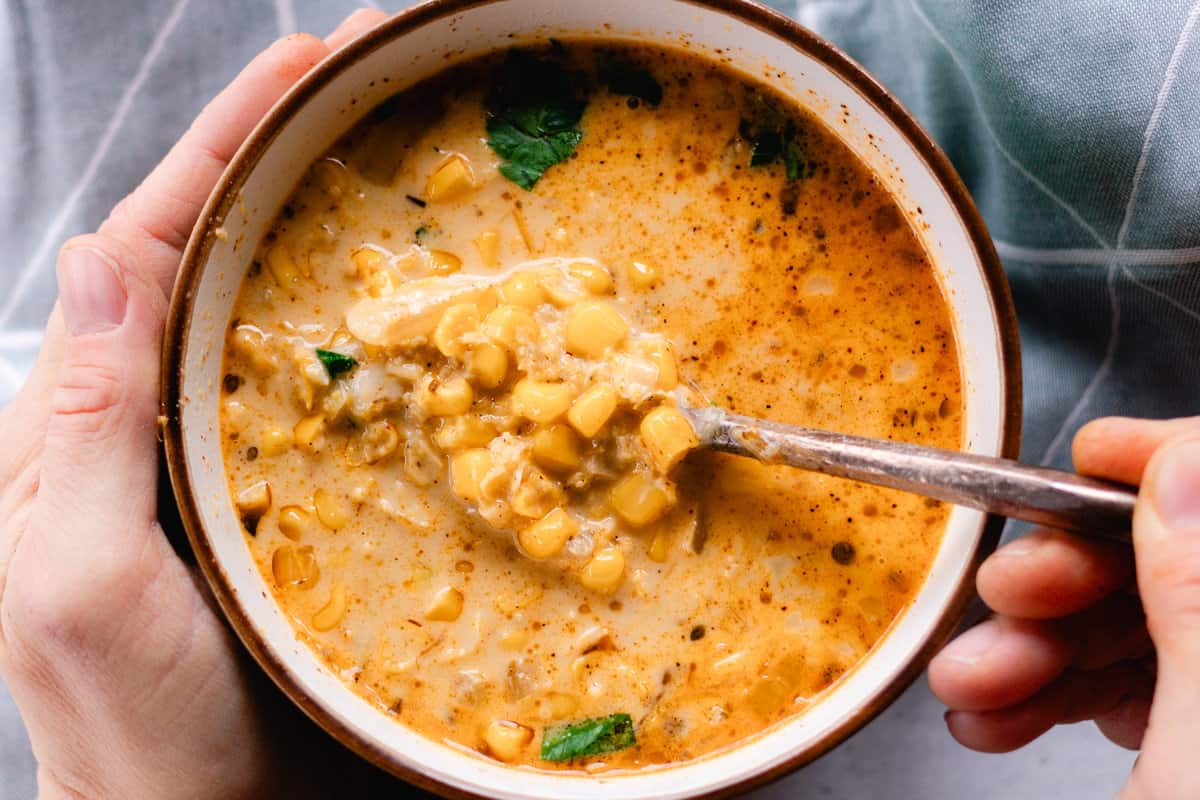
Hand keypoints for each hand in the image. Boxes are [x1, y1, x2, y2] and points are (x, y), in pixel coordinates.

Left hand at [0, 10, 404, 798]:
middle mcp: (156, 422)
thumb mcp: (75, 584)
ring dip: (331, 224)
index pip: (150, 245)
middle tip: (366, 78)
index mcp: (84, 423)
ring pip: (274, 311)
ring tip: (398, 157)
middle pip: (215, 253)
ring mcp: (231, 459)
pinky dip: (377, 329)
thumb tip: (100, 260)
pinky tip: (425, 303)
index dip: (224, 145)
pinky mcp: (298, 501)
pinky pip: (334, 392)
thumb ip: (77, 430)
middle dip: (285, 153)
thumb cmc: (133, 733)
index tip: (304, 64)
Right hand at [929, 416, 1199, 798]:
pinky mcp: (1182, 747)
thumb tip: (1181, 464)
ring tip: (968, 684)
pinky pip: (1110, 685)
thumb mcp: (1198, 750)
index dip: (1161, 462)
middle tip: (997, 595)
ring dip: (1027, 647)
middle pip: (1163, 561)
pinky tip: (996, 714)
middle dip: (1061, 580)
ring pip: (1125, 627)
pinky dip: (1041, 693)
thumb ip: (1199, 598)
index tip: (1085, 455)